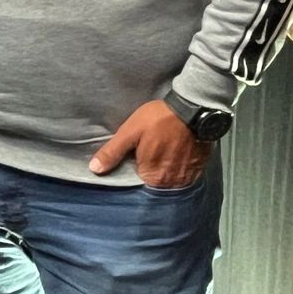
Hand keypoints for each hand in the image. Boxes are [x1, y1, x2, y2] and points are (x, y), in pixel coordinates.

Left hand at [90, 99, 209, 187]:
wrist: (194, 109)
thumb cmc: (159, 119)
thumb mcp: (130, 131)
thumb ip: (113, 152)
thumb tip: (94, 169)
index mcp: (152, 176)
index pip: (137, 184)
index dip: (133, 172)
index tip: (134, 161)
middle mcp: (170, 183)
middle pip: (154, 184)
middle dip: (149, 172)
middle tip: (148, 154)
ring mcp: (186, 179)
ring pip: (169, 182)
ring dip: (164, 172)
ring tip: (162, 154)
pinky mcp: (198, 171)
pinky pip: (184, 177)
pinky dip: (178, 169)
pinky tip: (175, 156)